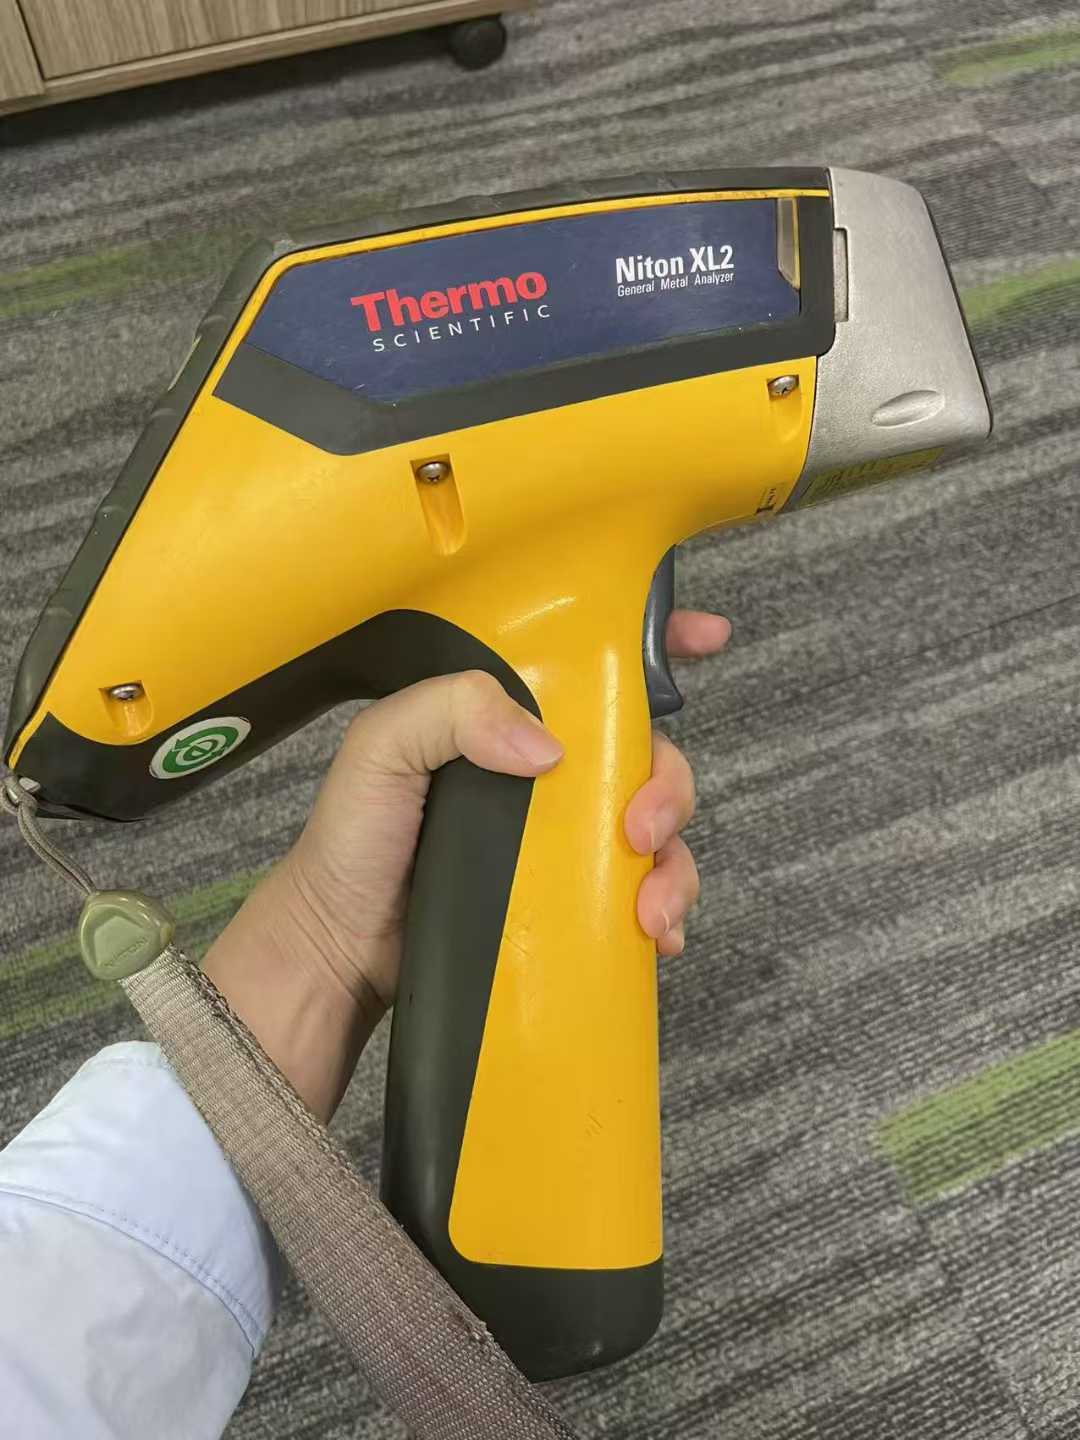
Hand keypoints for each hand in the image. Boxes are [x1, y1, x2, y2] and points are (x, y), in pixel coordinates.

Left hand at [203, 609, 729, 1117]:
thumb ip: (451, 711)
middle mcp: (542, 768)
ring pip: (655, 828)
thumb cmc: (351, 841)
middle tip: (640, 830)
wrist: (337, 950)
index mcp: (503, 714)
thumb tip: (548, 747)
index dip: (655, 642)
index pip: (588, 663)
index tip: (709, 637)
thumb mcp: (382, 749)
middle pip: (643, 753)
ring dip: (674, 863)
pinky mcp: (566, 897)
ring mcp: (559, 835)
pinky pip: (640, 893)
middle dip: (667, 787)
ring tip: (649, 909)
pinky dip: (664, 911)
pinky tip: (655, 936)